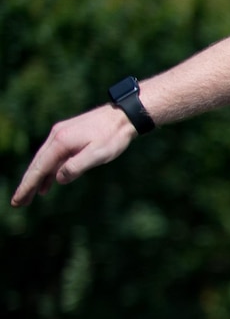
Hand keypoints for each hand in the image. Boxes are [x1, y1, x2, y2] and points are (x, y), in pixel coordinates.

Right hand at [11, 104, 135, 206]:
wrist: (123, 115)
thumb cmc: (113, 136)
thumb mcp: (98, 154)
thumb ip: (76, 167)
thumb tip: (57, 179)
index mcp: (60, 143)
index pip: (39, 169)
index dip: (27, 186)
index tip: (17, 200)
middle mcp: (55, 137)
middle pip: (37, 165)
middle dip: (27, 185)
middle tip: (18, 203)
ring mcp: (60, 135)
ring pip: (44, 161)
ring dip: (36, 179)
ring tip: (29, 197)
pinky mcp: (67, 135)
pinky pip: (53, 156)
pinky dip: (48, 170)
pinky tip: (47, 182)